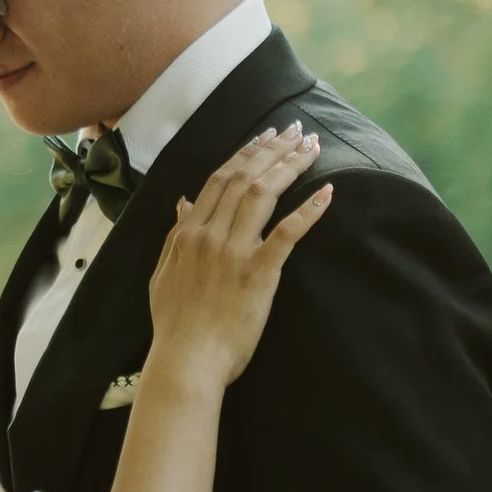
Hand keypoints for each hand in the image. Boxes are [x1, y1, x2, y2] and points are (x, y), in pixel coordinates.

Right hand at [146, 125, 330, 392]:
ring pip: (264, 194)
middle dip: (274, 149)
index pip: (220, 178)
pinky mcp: (258, 274)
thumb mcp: (164, 272)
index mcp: (188, 232)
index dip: (247, 152)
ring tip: (312, 148)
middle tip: (297, 131)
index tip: (267, 136)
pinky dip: (308, 210)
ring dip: (291, 166)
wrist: (186, 360)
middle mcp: (209, 234)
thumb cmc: (175, 324)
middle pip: (245, 177)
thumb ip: (175, 234)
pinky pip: (287, 233)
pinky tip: (328, 192)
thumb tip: (183, 202)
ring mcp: (233, 252)